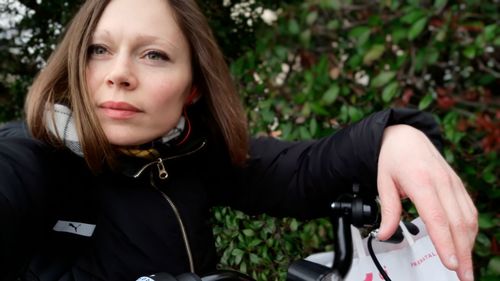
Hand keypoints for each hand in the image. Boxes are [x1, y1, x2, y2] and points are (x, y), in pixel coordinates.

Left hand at [376, 124, 477, 280]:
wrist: (405, 136)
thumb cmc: (392, 157)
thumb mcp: (382, 182)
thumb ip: (388, 210)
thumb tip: (384, 234)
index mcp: (420, 181)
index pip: (437, 218)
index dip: (445, 243)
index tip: (450, 263)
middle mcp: (441, 182)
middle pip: (458, 223)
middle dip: (462, 253)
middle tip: (463, 276)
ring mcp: (453, 183)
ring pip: (468, 218)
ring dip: (469, 245)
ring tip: (465, 267)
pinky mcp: (458, 185)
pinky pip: (469, 210)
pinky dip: (470, 231)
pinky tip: (466, 245)